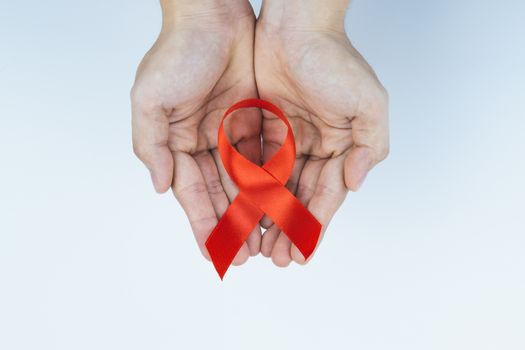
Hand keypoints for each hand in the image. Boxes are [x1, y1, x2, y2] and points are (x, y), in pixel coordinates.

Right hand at [131, 0, 261, 264]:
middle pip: (220, 194)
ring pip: (246, 182)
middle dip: (232, 226)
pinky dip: (272, 181)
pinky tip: (281, 204)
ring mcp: (231, 133)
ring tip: (266, 240)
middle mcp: (205, 144)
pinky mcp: (256, 121)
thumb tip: (160, 187)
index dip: (203, 224)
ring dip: (254, 211)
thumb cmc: (177, 52)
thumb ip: (151, 145)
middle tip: (246, 257)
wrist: (213, 15)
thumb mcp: (149, 99)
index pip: (192, 194)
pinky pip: (266, 157)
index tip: (214, 254)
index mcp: (178, 144)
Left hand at [255, 0, 388, 265]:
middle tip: (277, 260)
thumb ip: (370, 146)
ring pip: (275, 188)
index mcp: (339, 147)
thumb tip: (354, 184)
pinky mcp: (261, 128)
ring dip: (268, 218)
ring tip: (258, 246)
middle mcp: (313, 147)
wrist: (296, 24)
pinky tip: (242, 212)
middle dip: (289, 230)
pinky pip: (253, 165)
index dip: (314, 226)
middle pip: (299, 198)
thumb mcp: (369, 103)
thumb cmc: (335, 59)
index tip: (303, 255)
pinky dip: (249, 190)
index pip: (326, 196)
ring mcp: (287, 139)